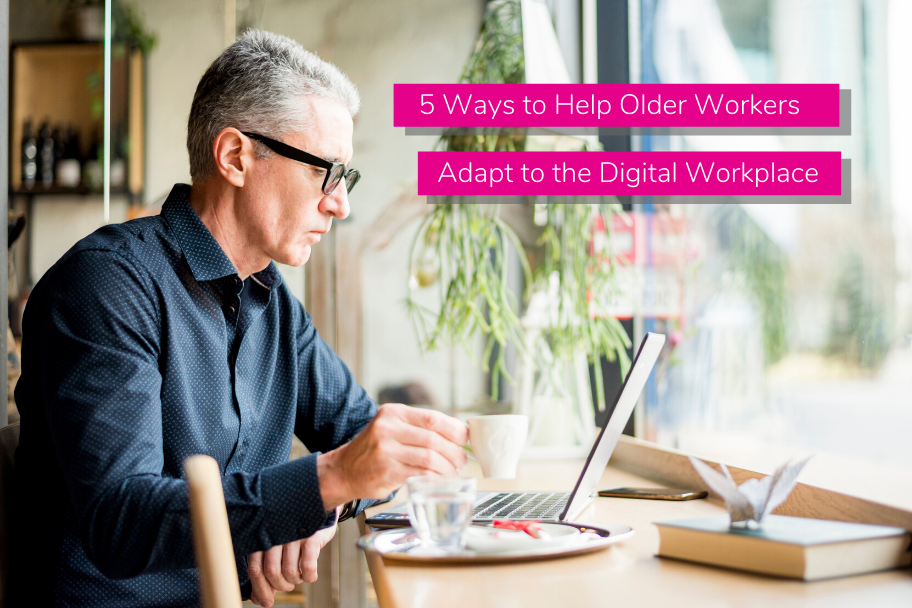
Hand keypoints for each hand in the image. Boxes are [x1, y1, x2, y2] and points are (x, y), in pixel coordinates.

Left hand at [247, 519, 337, 606]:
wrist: (319, 508)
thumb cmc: (295, 536)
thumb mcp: (279, 551)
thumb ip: (267, 574)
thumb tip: (261, 600)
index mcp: (263, 538)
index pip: (255, 569)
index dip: (260, 589)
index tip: (266, 602)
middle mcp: (276, 534)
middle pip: (271, 572)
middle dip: (280, 586)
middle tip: (288, 585)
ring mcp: (294, 534)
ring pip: (289, 571)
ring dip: (296, 580)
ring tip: (300, 575)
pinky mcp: (311, 536)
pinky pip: (307, 566)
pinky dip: (309, 577)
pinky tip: (310, 575)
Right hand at [317, 403, 468, 508]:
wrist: (343, 470)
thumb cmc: (374, 450)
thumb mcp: (392, 428)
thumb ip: (418, 428)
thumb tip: (456, 433)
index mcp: (393, 413)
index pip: (432, 418)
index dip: (454, 429)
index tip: (465, 438)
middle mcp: (388, 428)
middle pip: (433, 438)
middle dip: (453, 451)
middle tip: (461, 460)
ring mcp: (386, 450)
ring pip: (429, 457)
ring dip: (447, 466)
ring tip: (451, 470)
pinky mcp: (386, 471)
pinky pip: (420, 473)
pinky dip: (435, 477)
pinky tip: (439, 478)